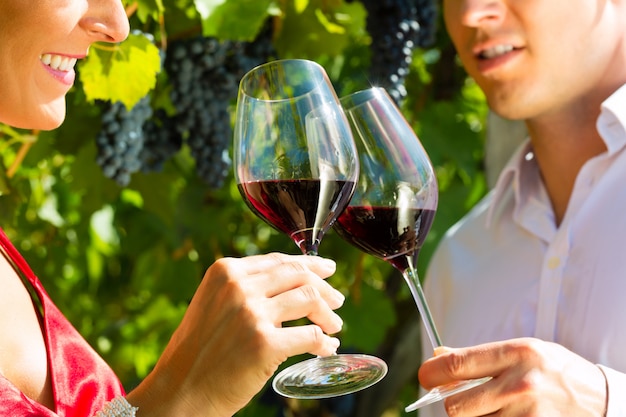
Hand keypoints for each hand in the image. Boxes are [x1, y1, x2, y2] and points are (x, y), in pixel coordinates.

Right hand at [127, 252, 344, 416]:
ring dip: (328, 314)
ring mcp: (252, 314)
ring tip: (334, 327)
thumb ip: (246, 290)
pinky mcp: (265, 343)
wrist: (180, 391)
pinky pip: (310, 335)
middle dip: (324, 286)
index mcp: (225, 272)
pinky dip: (323, 342)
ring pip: (310, 299)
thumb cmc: (199, 352)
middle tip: (337, 300)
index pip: (279, 260)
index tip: (326, 269)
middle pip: (298, 275)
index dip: (309, 264)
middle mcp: (238, 287)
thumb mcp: (215, 305)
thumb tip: (293, 285)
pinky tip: (326, 349)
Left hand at [418, 337, 606, 416]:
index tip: (426, 377)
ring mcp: (526, 413)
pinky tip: (511, 416)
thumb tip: (439, 357)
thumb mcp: (522, 351)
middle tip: (465, 397)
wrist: (601, 400)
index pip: (457, 365)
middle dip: (454, 404)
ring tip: (499, 406)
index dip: (431, 373)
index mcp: (515, 353)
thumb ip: (482, 357)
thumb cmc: (556, 371)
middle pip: (456, 406)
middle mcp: (519, 384)